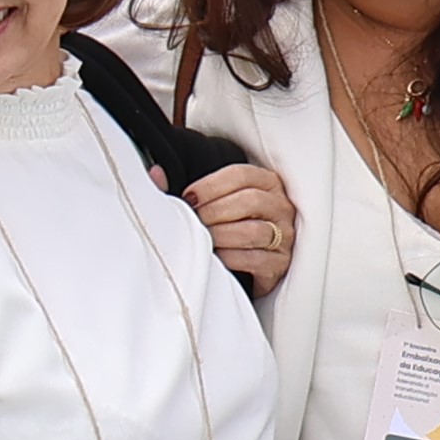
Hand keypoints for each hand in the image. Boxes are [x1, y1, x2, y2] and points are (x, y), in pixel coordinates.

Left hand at [174, 160, 297, 290]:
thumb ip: (189, 189)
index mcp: (268, 184)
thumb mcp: (215, 202)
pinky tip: (216, 257)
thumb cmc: (229, 226)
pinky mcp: (281, 263)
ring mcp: (285, 236)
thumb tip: (154, 174)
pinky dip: (230, 258)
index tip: (188, 198)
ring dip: (220, 236)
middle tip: (194, 222)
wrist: (248, 265)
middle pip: (250, 201)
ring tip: (203, 240)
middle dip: (214, 212)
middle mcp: (281, 207)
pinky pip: (255, 259)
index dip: (210, 186)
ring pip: (253, 231)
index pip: (241, 175)